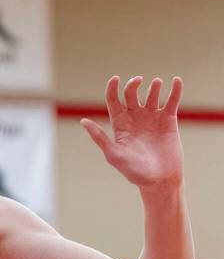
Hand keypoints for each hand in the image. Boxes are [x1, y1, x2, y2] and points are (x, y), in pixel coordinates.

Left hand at [81, 76, 183, 194]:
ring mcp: (152, 118)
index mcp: (119, 124)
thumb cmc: (133, 171)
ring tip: (155, 84)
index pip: (114, 101)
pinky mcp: (169, 120)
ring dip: (153, 86)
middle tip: (138, 81)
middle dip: (133, 85)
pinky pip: (172, 101)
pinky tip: (176, 80)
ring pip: (152, 95)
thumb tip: (83, 121)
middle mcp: (135, 118)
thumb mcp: (114, 154)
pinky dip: (174, 90)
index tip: (115, 78)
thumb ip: (100, 137)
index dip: (113, 88)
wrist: (159, 179)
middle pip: (131, 94)